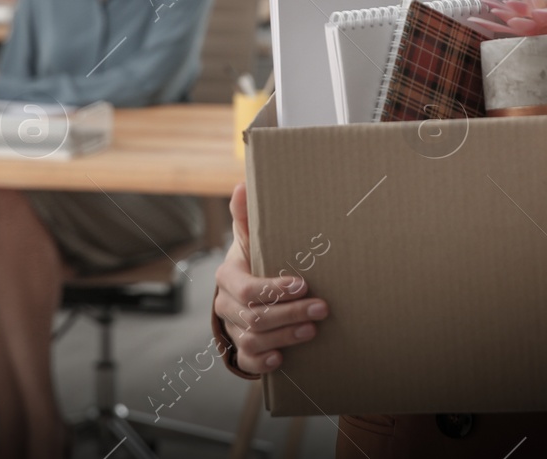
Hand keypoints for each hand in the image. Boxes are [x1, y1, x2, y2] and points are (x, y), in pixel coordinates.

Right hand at [212, 182, 328, 373]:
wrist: (245, 294)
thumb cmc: (254, 260)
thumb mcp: (251, 238)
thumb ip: (247, 215)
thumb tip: (242, 184)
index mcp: (228, 276)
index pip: (247, 288)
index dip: (274, 289)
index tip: (303, 284)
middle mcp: (225, 304)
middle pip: (254, 316)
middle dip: (290, 313)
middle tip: (321, 308)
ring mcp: (232, 329)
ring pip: (253, 340)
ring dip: (285, 335)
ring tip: (312, 330)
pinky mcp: (241, 350)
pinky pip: (247, 361)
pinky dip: (264, 362)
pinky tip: (283, 357)